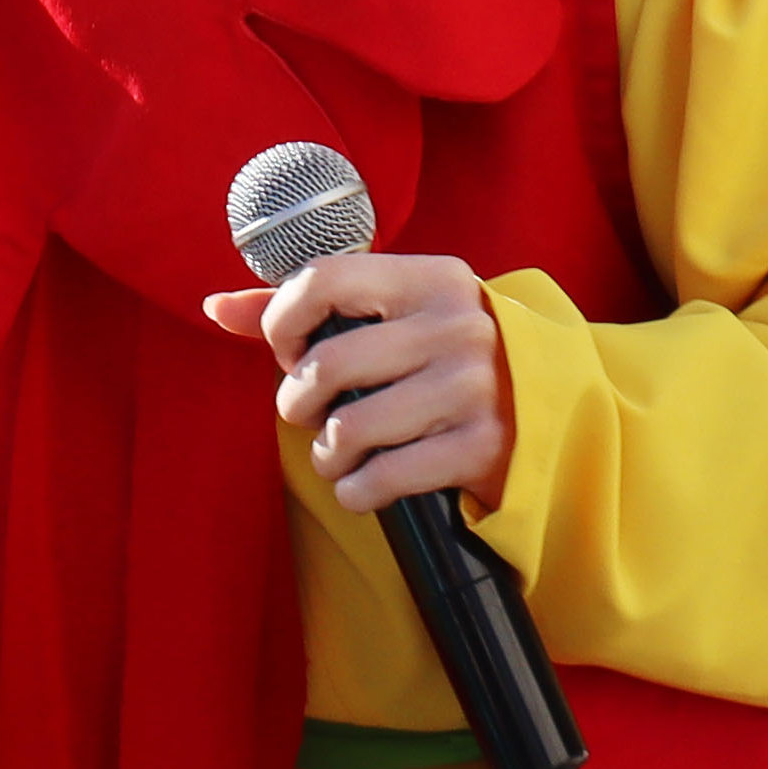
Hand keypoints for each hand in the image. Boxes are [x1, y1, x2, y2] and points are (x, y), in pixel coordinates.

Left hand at [207, 250, 514, 514]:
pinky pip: (383, 478)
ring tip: (340, 450)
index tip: (287, 351)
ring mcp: (474, 388)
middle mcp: (457, 326)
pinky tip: (364, 482)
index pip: (324, 279)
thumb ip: (309, 308)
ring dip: (328, 453)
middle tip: (309, 411)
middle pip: (328, 366)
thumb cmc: (446, 355)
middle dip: (298, 402)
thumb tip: (216, 306)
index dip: (283, 321)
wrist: (551, 408)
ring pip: (349, 428)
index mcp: (432, 278)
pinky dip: (357, 490)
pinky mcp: (482, 448)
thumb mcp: (396, 314)